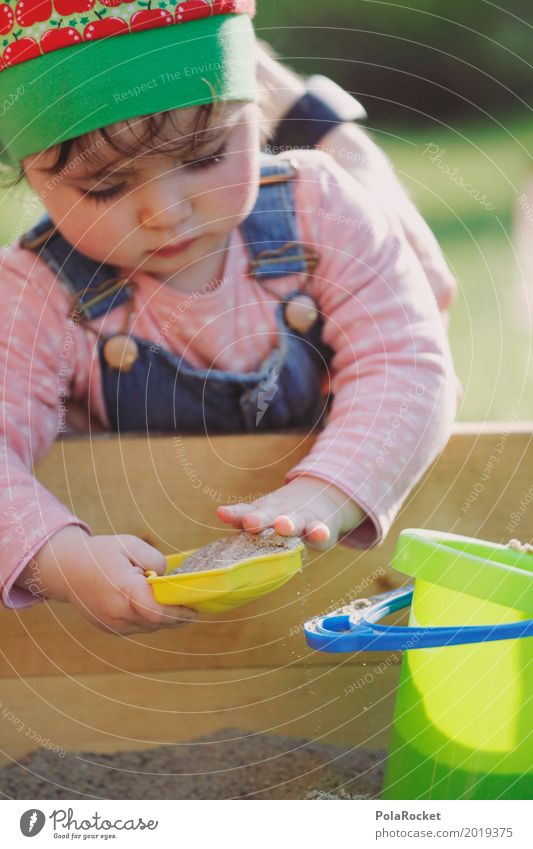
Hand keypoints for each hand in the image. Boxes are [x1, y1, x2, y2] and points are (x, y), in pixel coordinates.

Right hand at [17, 526, 197, 634]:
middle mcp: (117, 614)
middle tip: (196, 605)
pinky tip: (158, 606)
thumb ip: (155, 560)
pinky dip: (151, 619)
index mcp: (123, 591)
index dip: (181, 612)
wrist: (66, 569)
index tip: (198, 607)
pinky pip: (139, 628)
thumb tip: (169, 579)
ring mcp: (112, 625)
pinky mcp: (111, 629)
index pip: (158, 612)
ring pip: (150, 627)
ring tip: (179, 603)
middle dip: (179, 616)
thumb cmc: (101, 553)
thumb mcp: (131, 544)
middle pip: (158, 623)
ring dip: (166, 618)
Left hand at [217, 476, 362, 549]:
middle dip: (259, 519)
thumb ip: (241, 518)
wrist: (320, 496)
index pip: (244, 512)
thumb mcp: (263, 515)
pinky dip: (320, 532)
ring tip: (283, 526)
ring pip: (294, 521)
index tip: (222, 513)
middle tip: (250, 522)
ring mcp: (301, 518)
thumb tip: (219, 515)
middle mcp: (280, 513)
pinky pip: (319, 530)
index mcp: (262, 512)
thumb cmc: (282, 514)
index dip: (234, 514)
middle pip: (268, 515)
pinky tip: (321, 534)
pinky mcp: (320, 526)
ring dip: (288, 523)